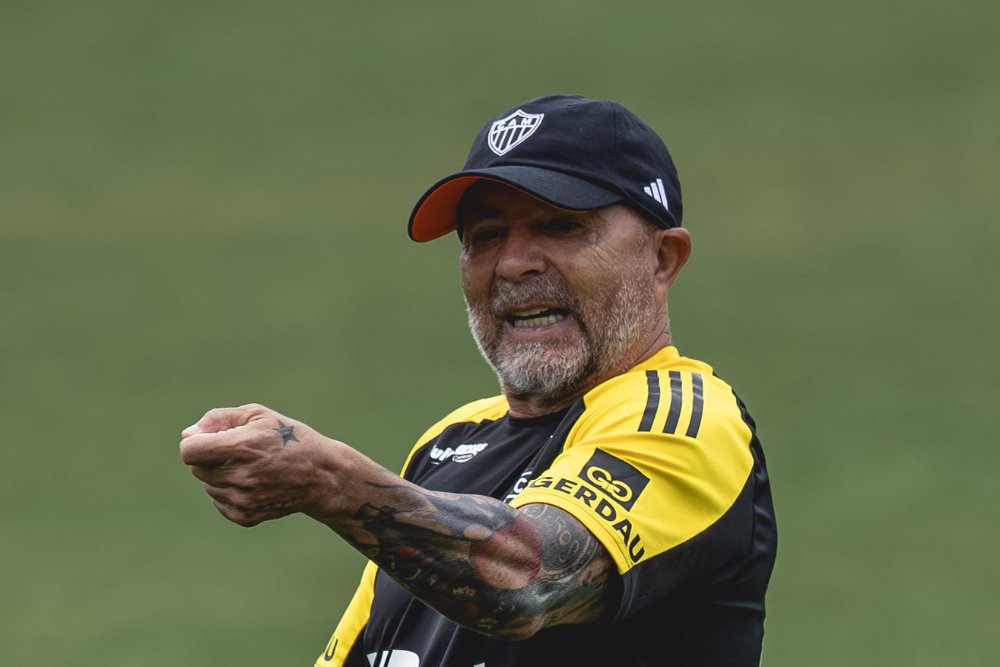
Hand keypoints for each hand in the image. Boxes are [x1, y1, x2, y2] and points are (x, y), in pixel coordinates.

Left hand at [179, 403, 332, 526]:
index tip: (213, 439)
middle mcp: (241, 477)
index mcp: (242, 448)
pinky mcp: (246, 516)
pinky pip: (219, 502)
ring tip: (251, 467)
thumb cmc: (289, 438)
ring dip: (221, 475)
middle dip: (212, 457)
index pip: (189, 452)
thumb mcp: (258, 415)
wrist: (321, 474)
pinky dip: (229, 492)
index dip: (197, 442)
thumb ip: (218, 419)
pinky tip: (253, 483)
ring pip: (208, 485)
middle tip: (241, 452)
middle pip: (197, 468)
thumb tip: (187, 435)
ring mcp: (244, 500)